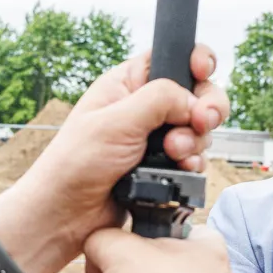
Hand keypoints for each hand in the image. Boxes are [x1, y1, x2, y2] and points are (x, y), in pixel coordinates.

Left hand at [4, 46, 229, 265]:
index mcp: (127, 83)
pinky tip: (179, 171)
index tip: (202, 72)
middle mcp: (144, 106)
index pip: (172, 56)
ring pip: (198, 128)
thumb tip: (193, 99)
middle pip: (197, 92)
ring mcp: (155, 137)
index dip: (195, 60)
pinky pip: (193, 158)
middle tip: (200, 122)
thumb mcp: (116, 122)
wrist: (67, 216)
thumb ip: (159, 100)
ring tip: (173, 154)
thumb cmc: (76, 164)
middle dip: (205, 107)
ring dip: (194, 141)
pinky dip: (193, 164)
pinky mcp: (162, 165)